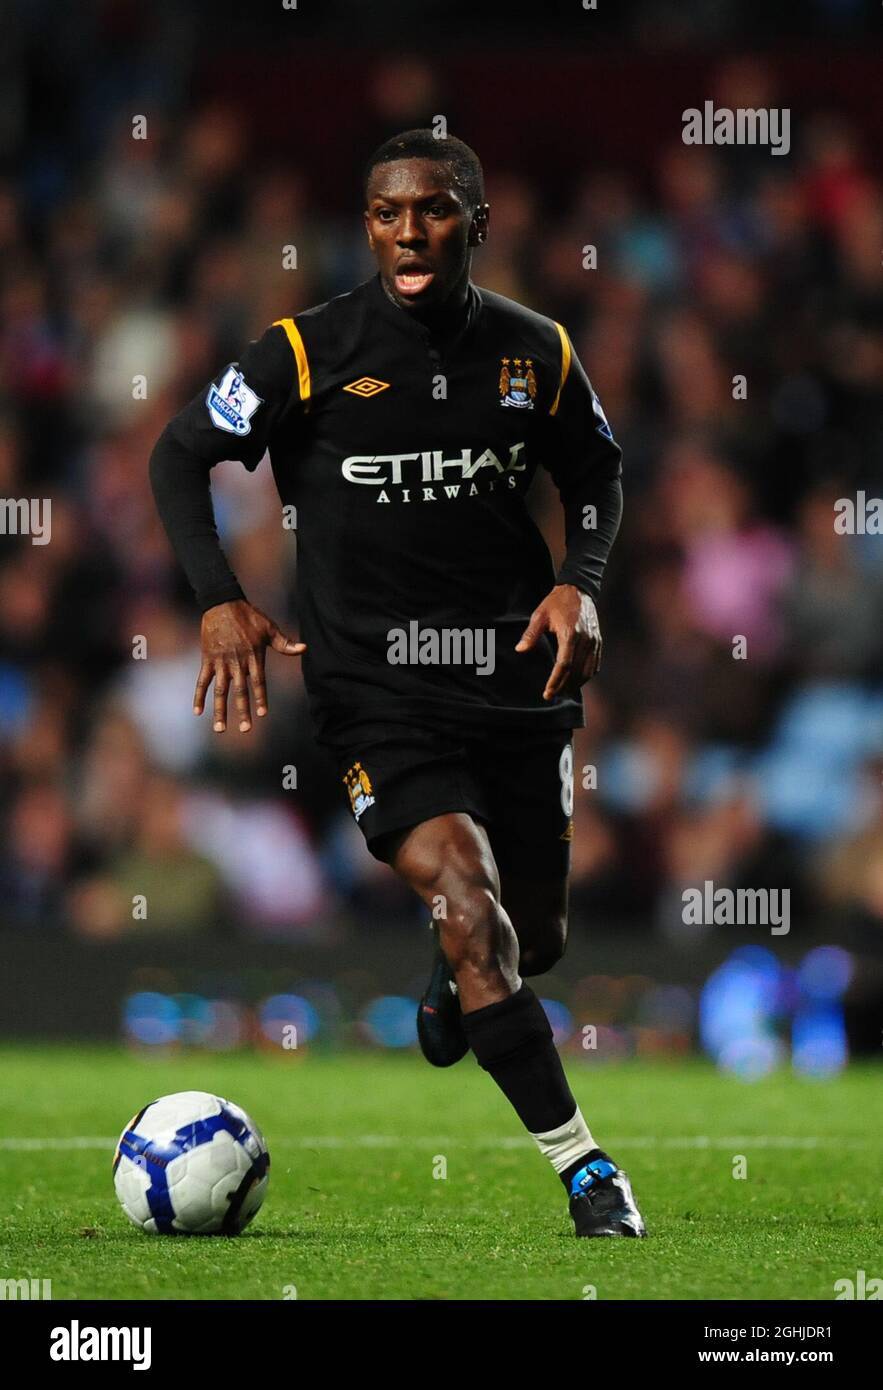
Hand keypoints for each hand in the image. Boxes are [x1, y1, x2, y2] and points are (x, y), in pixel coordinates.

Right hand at [194, 600, 305, 732]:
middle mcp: (237, 662)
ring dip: (220, 711)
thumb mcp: (269, 628)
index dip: (260, 698)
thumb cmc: (249, 616)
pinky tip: (197, 712)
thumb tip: (305, 649)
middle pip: (240, 691)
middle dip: (243, 711)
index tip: (262, 714)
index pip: (258, 682)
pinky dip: (198, 696)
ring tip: (220, 729)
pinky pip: (202, 681)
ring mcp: (221, 662)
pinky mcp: (207, 660)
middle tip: (246, 729)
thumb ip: (285, 643)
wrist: (222, 603)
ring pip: (220, 691)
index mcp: (253, 657)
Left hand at [515, 583, 601, 700]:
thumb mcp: (540, 615)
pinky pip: (595, 665)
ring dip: (576, 685)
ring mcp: (594, 642)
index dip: (556, 681)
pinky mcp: (598, 642)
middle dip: (564, 687)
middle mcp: (585, 640)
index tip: (547, 692)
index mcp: (570, 634)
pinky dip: (586, 676)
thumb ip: (530, 634)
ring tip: (563, 692)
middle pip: (576, 672)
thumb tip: (520, 650)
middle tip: (552, 695)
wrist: (578, 590)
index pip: (564, 665)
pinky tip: (576, 682)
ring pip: (587, 671)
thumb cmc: (556, 603)